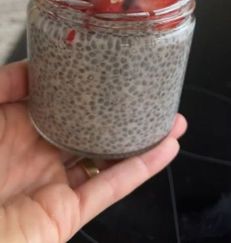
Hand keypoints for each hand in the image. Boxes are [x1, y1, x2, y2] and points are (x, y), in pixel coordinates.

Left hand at [0, 61, 186, 242]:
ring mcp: (54, 184)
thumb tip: (35, 65)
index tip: (104, 68)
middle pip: (87, 129)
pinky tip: (165, 147)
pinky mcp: (67, 212)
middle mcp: (38, 155)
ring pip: (106, 157)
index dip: (82, 87)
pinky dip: (141, 169)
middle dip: (115, 112)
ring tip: (167, 118)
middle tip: (141, 92)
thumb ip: (4, 84)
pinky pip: (111, 187)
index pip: (58, 103)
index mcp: (15, 129)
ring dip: (139, 139)